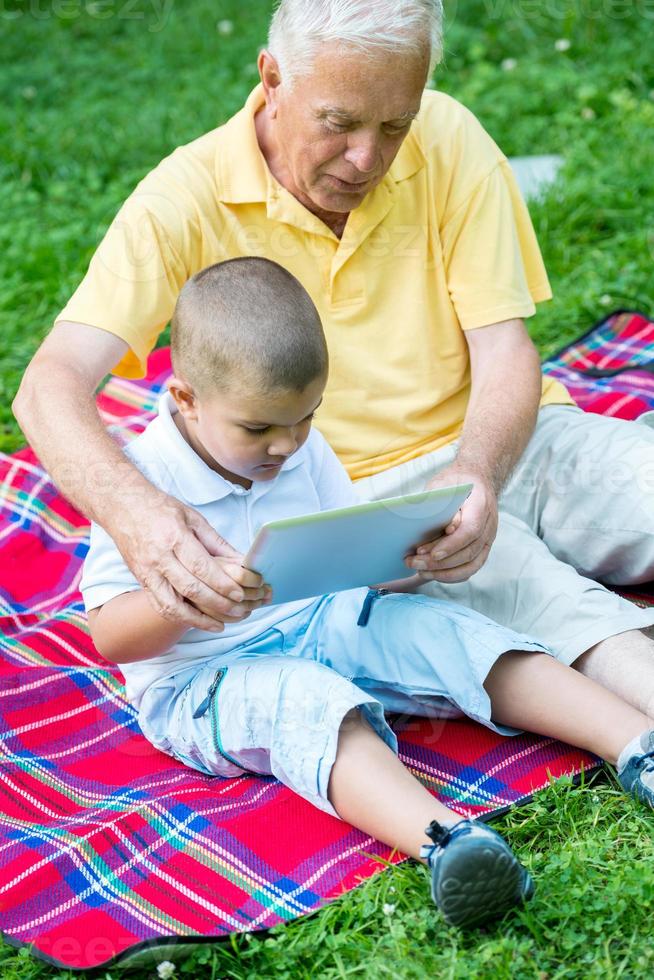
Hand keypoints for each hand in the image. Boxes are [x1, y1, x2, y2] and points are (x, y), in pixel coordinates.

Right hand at [109, 488, 270, 630]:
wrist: (122, 507)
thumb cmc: (160, 508)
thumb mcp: (193, 518)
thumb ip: (216, 543)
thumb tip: (242, 562)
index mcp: (174, 537)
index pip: (201, 567)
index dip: (222, 584)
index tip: (240, 594)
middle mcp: (159, 557)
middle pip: (190, 589)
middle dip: (217, 603)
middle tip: (238, 611)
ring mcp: (147, 571)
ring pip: (172, 605)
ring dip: (197, 619)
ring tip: (219, 625)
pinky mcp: (141, 580)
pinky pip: (159, 605)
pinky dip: (178, 617)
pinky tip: (196, 621)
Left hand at [404, 466, 498, 582]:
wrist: (475, 481)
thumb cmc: (455, 482)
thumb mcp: (443, 484)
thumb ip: (438, 502)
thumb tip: (435, 526)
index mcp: (481, 504)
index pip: (471, 529)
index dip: (452, 544)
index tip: (431, 554)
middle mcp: (489, 525)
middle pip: (468, 551)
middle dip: (440, 562)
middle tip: (414, 563)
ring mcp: (488, 539)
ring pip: (471, 565)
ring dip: (444, 573)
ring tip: (419, 571)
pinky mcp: (482, 549)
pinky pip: (469, 568)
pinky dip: (451, 575)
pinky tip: (431, 573)